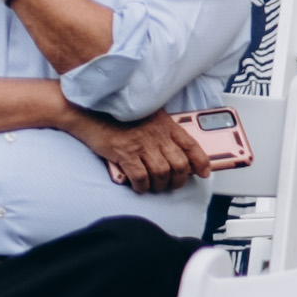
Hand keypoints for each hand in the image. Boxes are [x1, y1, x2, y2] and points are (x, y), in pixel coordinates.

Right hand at [80, 110, 212, 193]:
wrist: (92, 110)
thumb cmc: (121, 114)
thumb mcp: (150, 116)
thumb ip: (163, 131)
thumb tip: (174, 148)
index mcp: (167, 126)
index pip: (192, 146)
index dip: (201, 162)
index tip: (204, 173)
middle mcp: (158, 136)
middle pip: (180, 164)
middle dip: (179, 179)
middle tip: (173, 184)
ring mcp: (142, 145)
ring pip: (162, 173)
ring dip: (160, 184)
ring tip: (156, 186)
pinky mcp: (124, 153)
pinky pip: (140, 177)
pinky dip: (142, 186)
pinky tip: (139, 186)